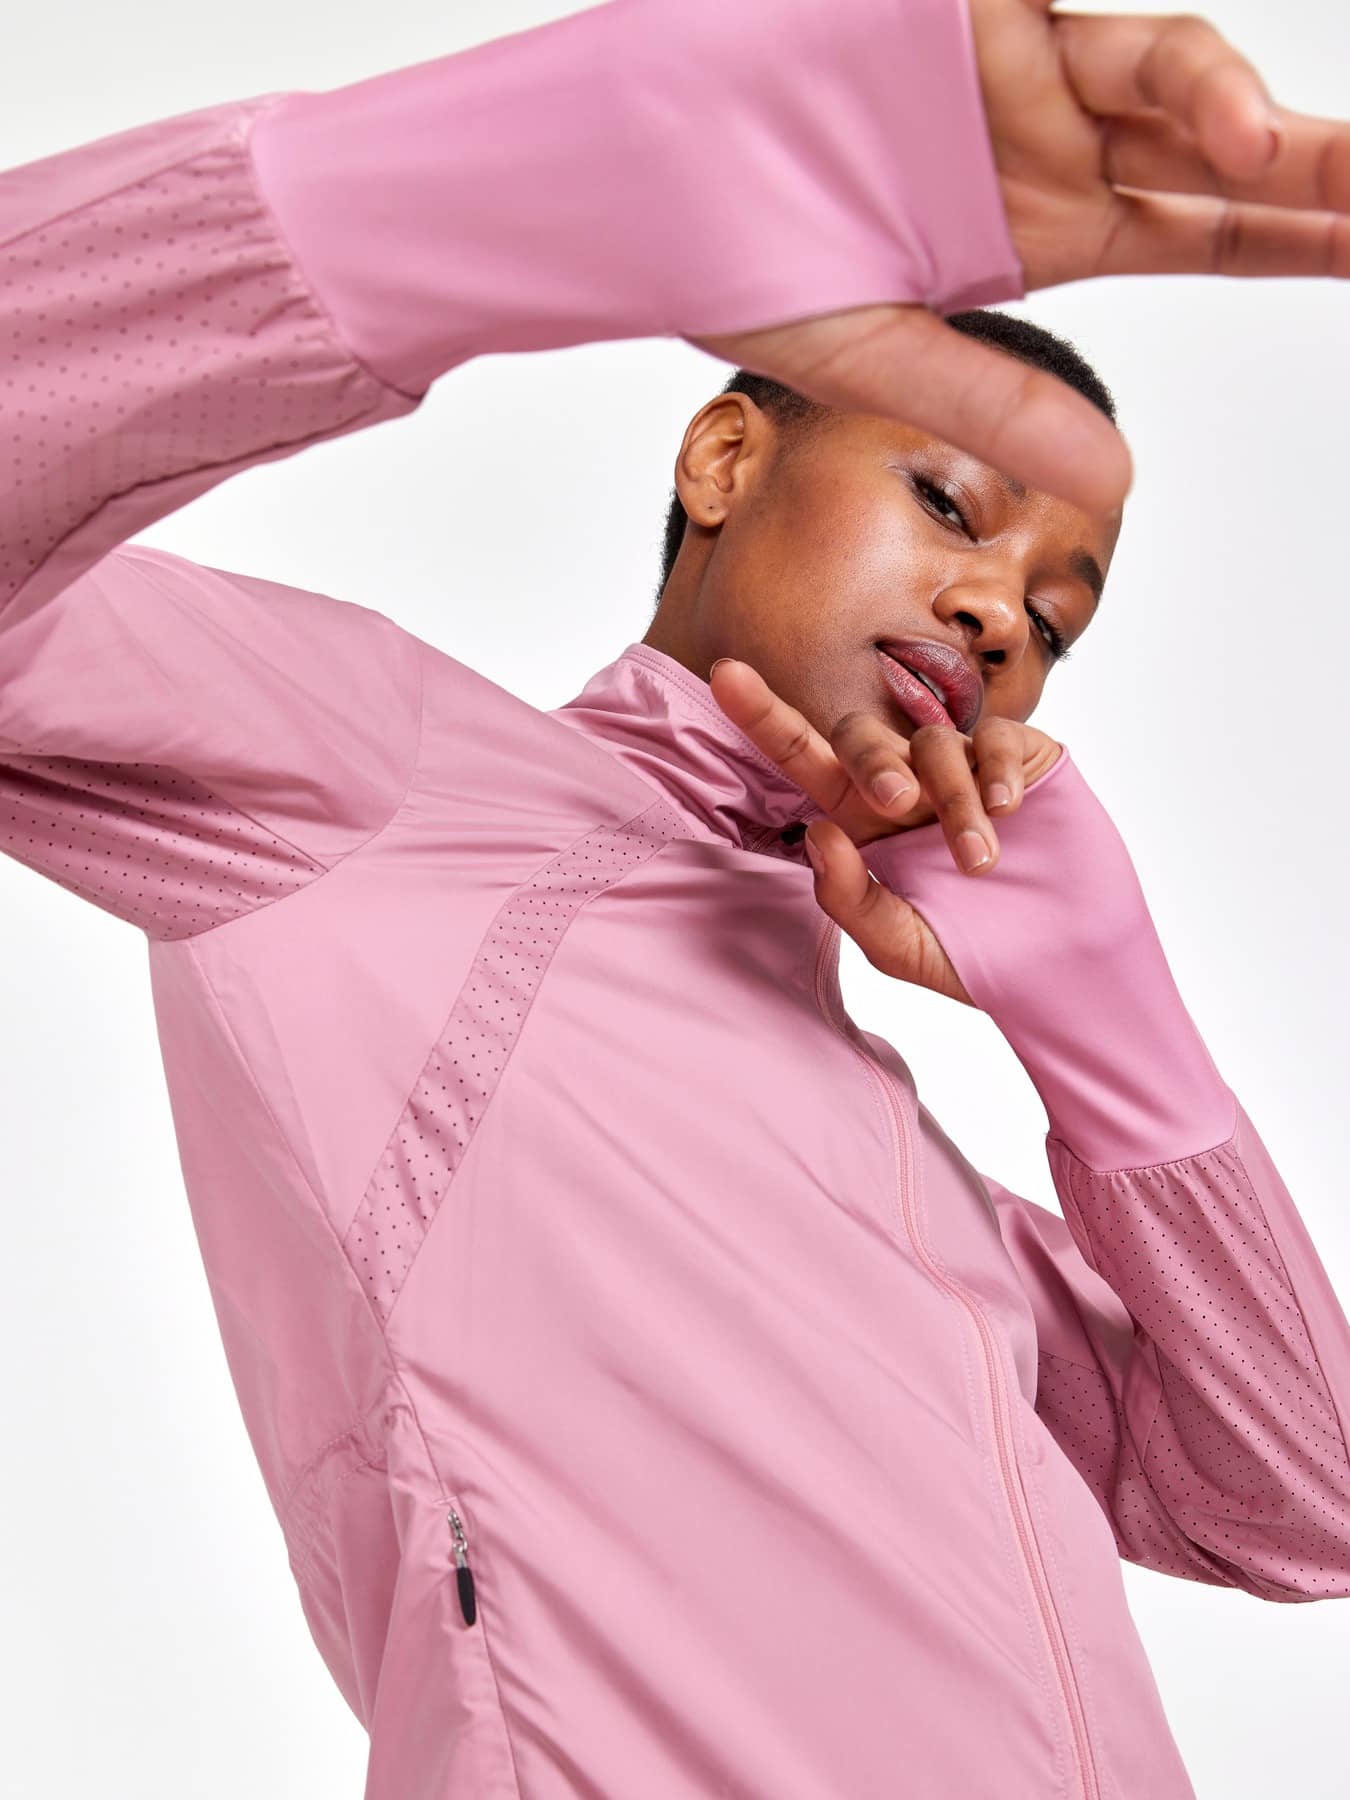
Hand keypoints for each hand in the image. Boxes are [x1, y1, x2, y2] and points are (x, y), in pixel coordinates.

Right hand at [690, 1, 1349, 515]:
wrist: (635, 177)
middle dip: (1318, 169)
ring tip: (1282, 150)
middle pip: (1218, 146)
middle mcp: (1051, 141)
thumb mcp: (882, 358)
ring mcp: (1017, 63)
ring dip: (1233, 100)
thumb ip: (998, 410)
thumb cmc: (741, 266)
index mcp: (1046, 228)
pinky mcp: (966, 0)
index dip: (1300, 237)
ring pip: (1165, 64)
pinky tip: (1200, 79)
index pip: (1209, 233)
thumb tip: (1116, 479)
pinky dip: (1143, 39)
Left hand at [710, 658, 1061, 1003]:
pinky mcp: (1024, 758)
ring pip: (936, 740)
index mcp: (862, 820)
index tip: (724, 672)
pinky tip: (1009, 811)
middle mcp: (908, 783)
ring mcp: (965, 767)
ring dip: (954, 799)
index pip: (803, 757)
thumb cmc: (971, 957)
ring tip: (979, 861)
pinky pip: (995, 738)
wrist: (1060, 967)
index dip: (764, 714)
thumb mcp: (898, 944)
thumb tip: (817, 832)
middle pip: (863, 735)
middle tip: (898, 804)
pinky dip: (996, 770)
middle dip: (874, 762)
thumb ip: (849, 897)